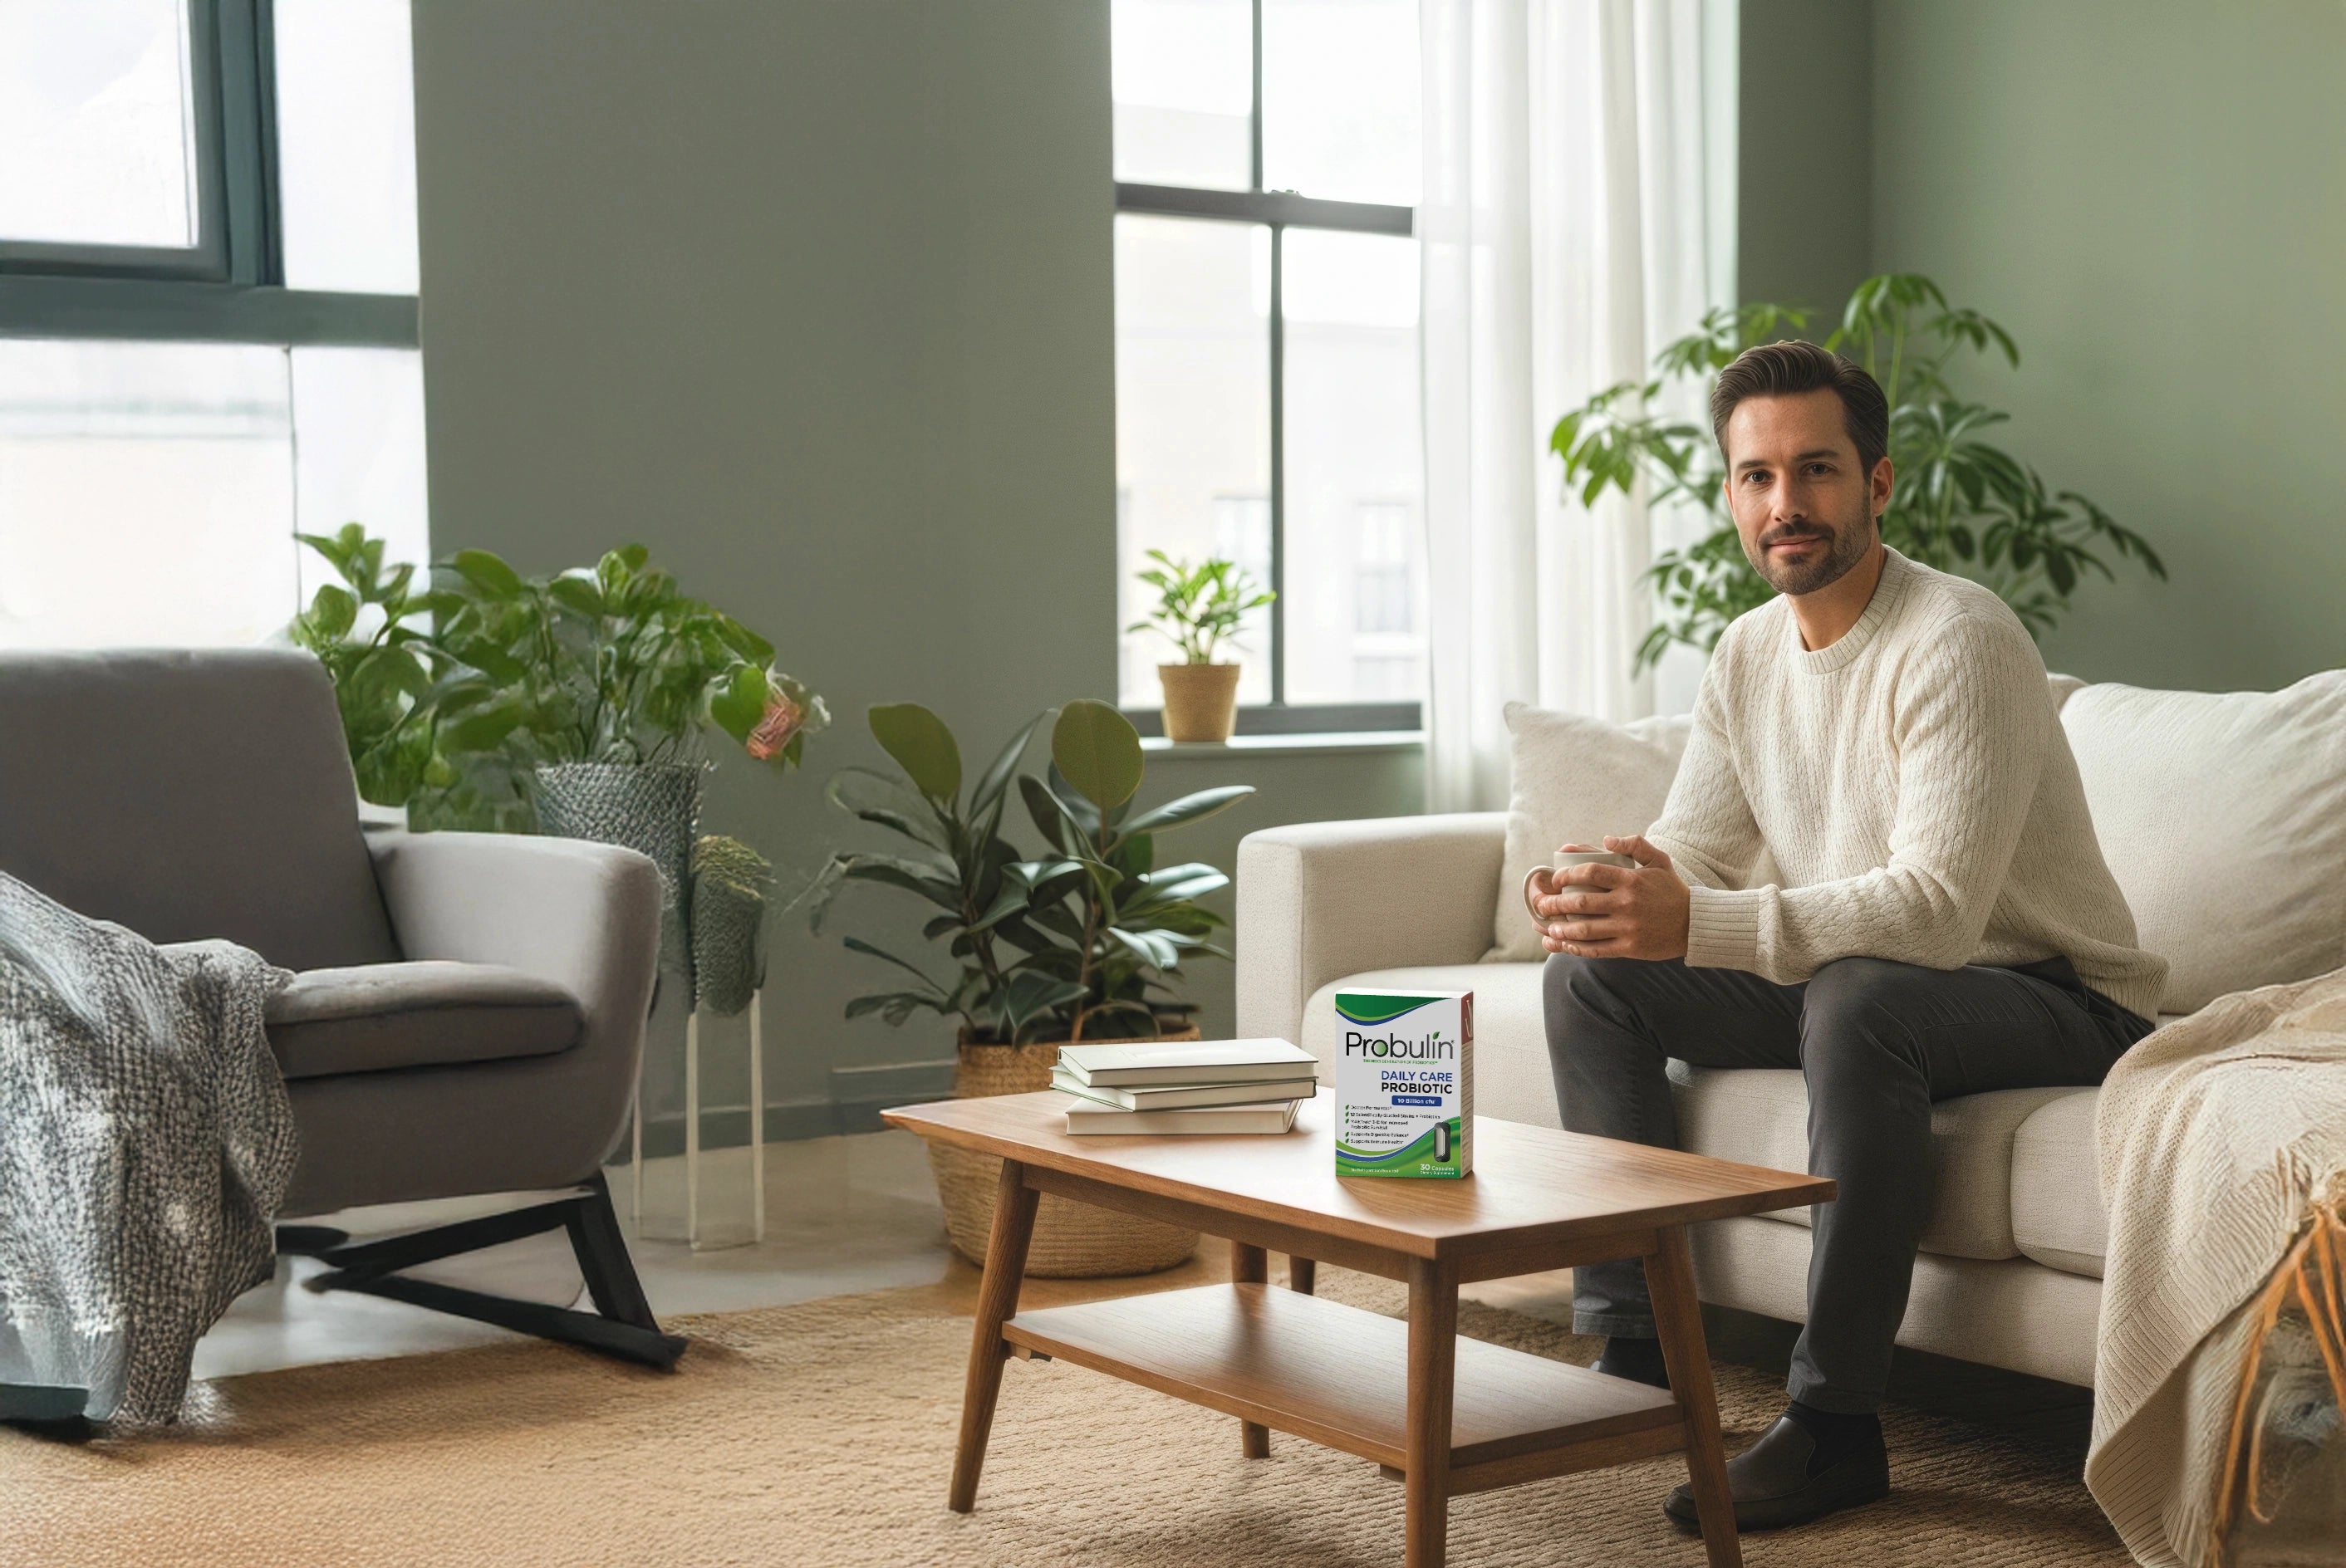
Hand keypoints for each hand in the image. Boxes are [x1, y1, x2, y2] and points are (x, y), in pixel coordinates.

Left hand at [1530, 835, 1690, 960]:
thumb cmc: (1671, 890)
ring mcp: (1627, 928)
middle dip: (1553, 904)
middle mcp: (1627, 903)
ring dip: (1560, 929)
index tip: (1555, 879)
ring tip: (1547, 927)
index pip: (1590, 872)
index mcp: (1630, 880)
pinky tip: (1563, 945)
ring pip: (1584, 929)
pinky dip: (1576, 948)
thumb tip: (1606, 839)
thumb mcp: (1659, 860)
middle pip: (1580, 902)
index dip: (1566, 875)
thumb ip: (1634, 844)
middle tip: (1540, 904)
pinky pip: (1596, 949)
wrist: (1694, 924)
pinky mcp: (1629, 948)